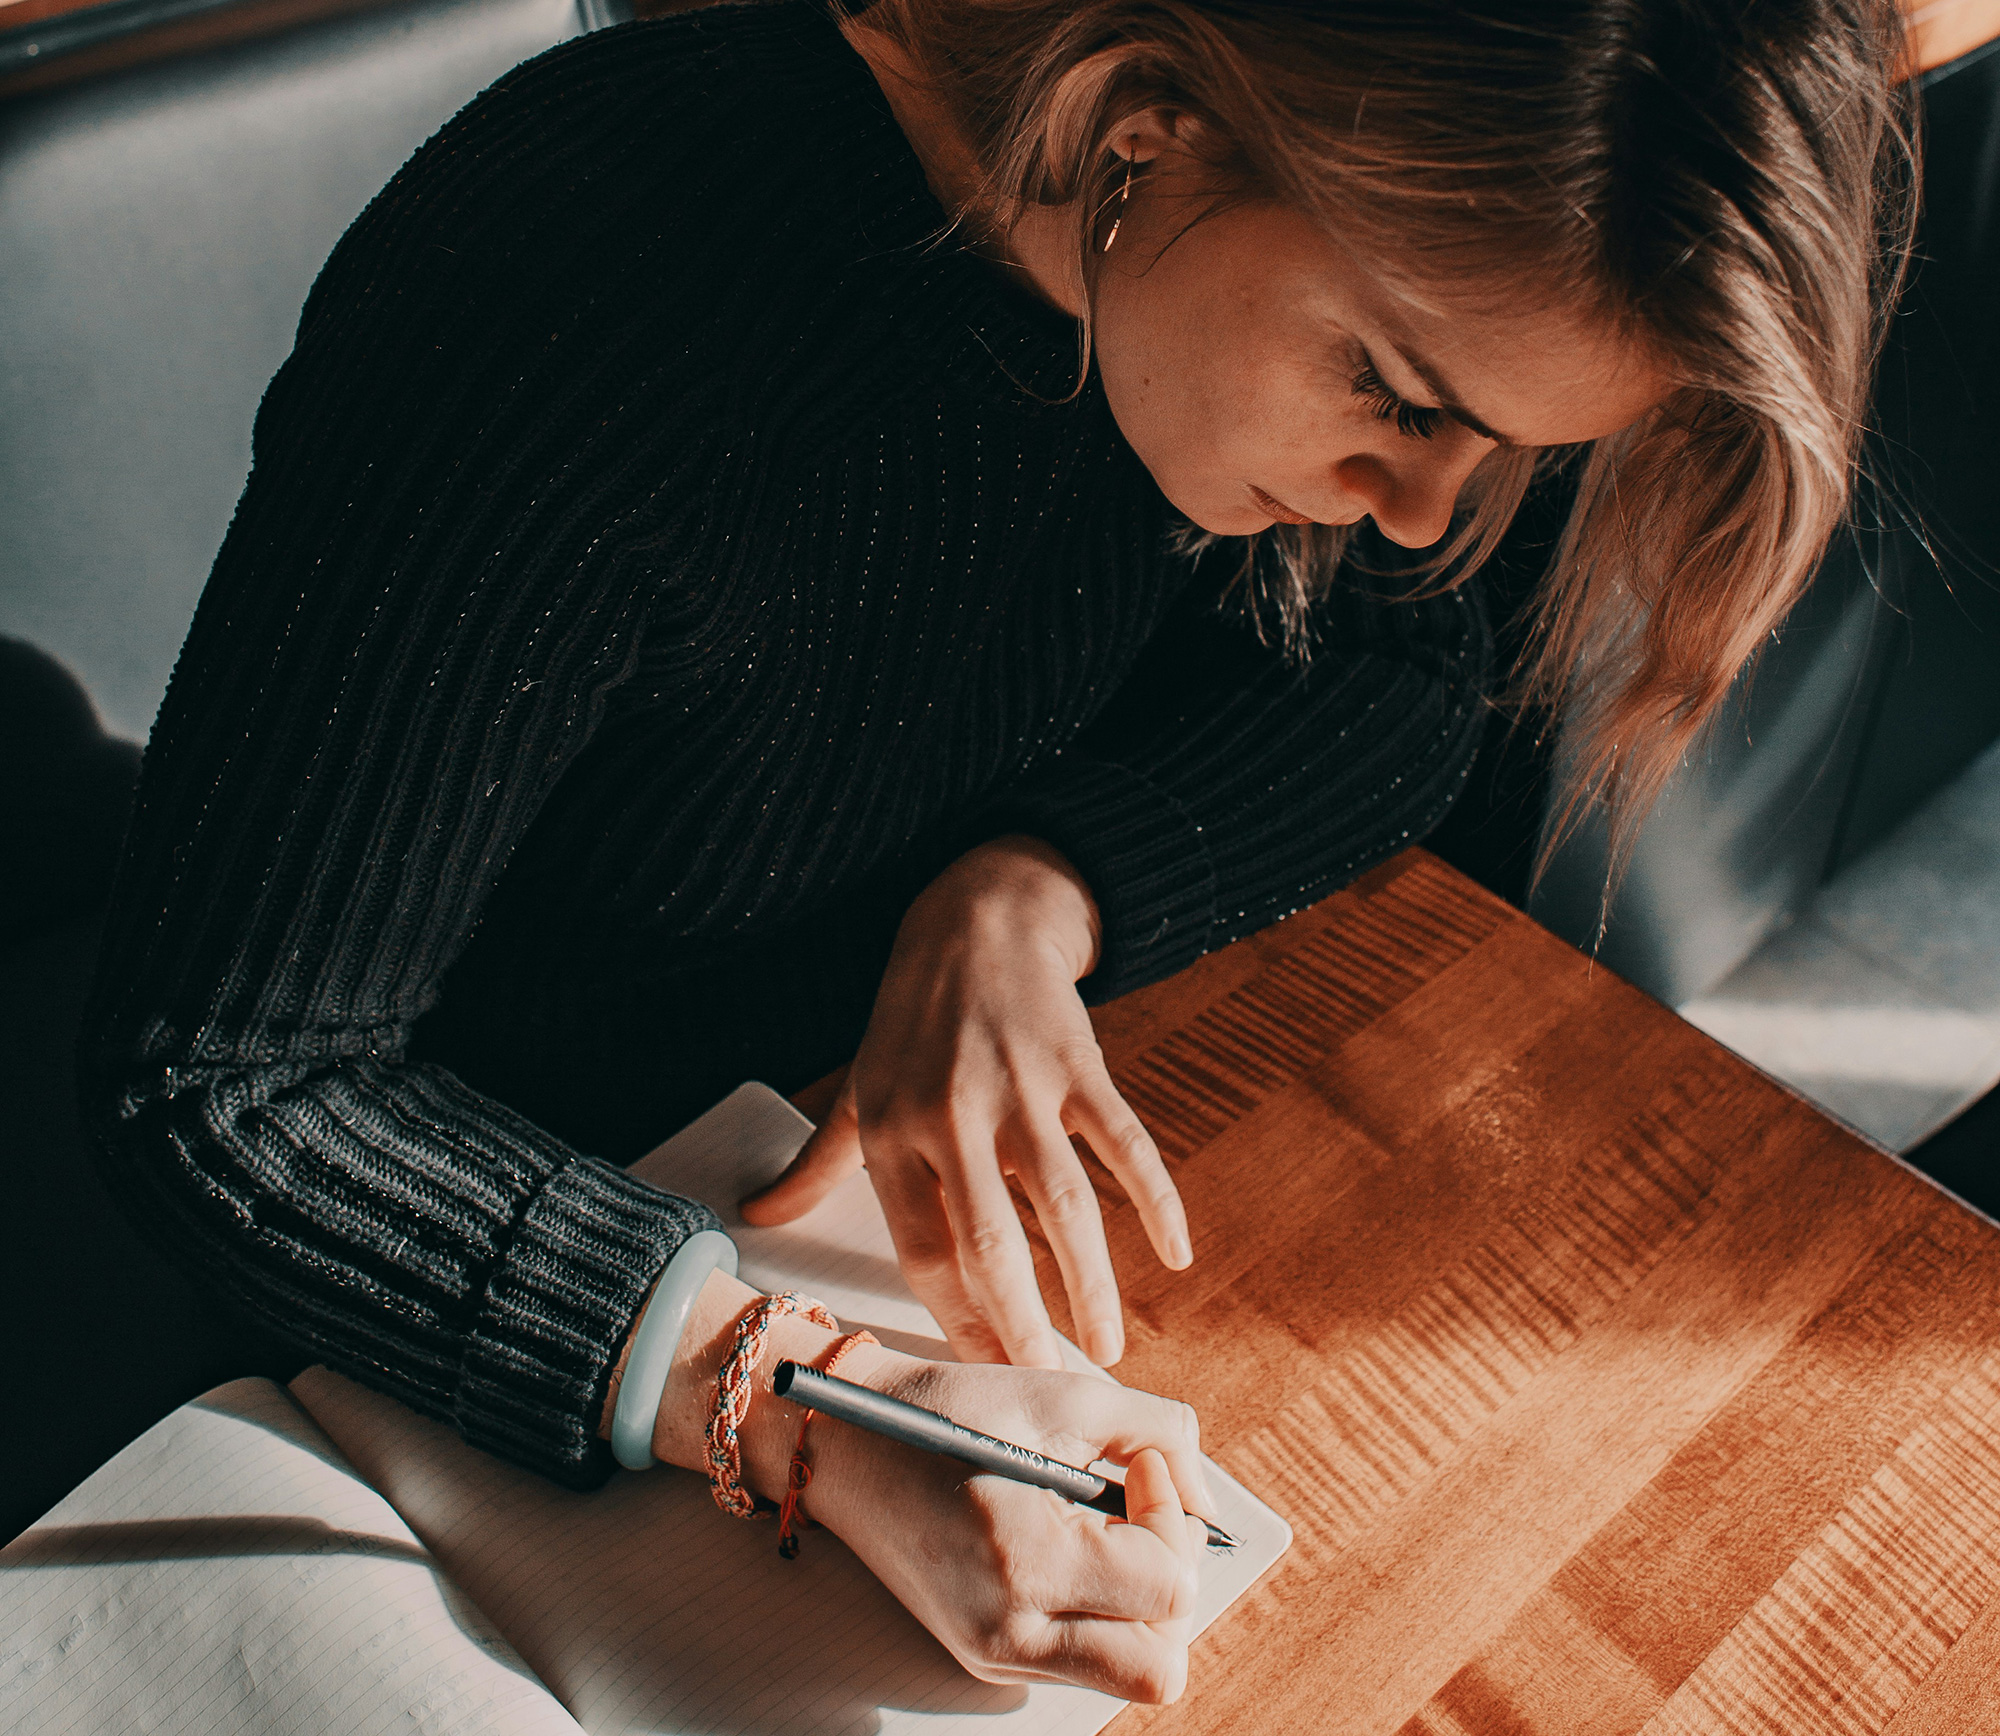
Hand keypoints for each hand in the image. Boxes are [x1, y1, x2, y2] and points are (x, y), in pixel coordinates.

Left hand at [741, 837, 1191, 1367]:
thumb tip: (757, 1219)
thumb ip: (816, 1163)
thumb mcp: (857, 1087)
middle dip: (1022, 1325)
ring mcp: (1022, 1088)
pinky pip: (1125, 1143)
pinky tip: (1175, 1254)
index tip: (981, 1377)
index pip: (923, 1249)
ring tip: (1107, 1347)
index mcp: (894, 1131)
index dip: (955, 1320)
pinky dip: (1155, 1199)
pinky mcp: (1080, 1064)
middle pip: (992, 1243)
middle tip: (1046, 1386)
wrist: (978, 918)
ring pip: (1065, 1205)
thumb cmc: (910, 1019)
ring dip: (1091, 1284)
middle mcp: (953, 1115)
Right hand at [805, 1349, 1211, 1700]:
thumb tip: (1206, 1499)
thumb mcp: (1064, 1396)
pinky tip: (1073, 1550)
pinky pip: (1084, 1660)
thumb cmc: (949, 1411)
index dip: (1173, 1518)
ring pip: (1129, 1674)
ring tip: (1106, 1533)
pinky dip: (1102, 1613)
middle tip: (1137, 1513)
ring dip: (1140, 1606)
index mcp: (1026, 1561)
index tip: (1140, 1465)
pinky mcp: (987, 1656)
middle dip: (1169, 1583)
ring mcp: (995, 1654)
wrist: (849, 1443)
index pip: (1167, 1587)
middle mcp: (1010, 1630)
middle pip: (1160, 1665)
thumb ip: (1159, 1433)